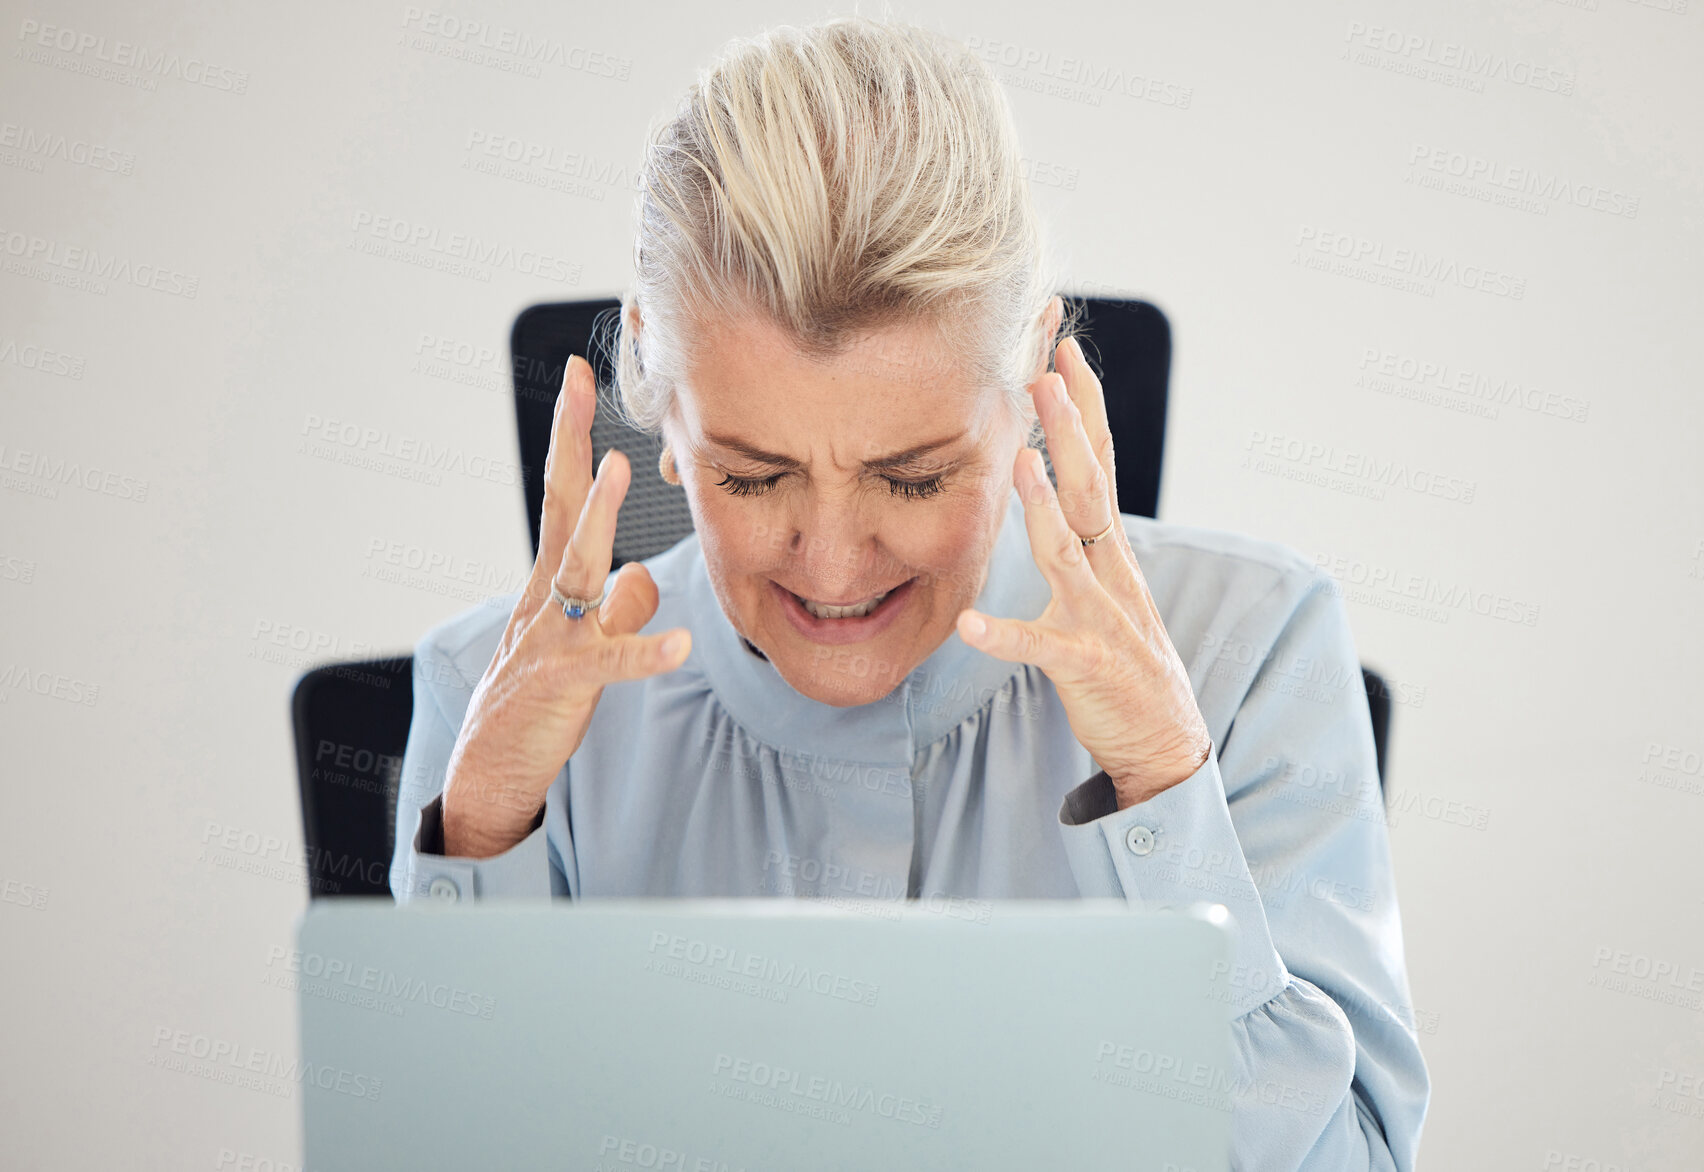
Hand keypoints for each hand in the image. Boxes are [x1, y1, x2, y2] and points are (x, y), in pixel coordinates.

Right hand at [440, 354, 691, 856]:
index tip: (578, 378)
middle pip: (559, 508)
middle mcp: (547, 596)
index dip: (572, 437)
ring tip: (619, 470)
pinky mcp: (561, 683)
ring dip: (597, 517)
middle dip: (568, 444)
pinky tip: (680, 643)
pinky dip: (643, 651)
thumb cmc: (539, 700)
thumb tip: (645, 574)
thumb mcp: (586, 644)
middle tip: (576, 385)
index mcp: (554, 581)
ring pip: (575, 567)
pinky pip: (608, 663)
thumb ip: (618, 608)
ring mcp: (550, 636)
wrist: (491, 769)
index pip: (565, 496)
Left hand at [956, 336, 1210, 808]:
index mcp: (1112, 551)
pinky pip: (1039, 647)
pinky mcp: (1084, 664)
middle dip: (1070, 430)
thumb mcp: (1106, 586)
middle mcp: (1111, 572)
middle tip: (1045, 373)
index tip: (1065, 353)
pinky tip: (972, 624)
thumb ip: (1082, 538)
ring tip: (1019, 463)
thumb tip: (1054, 484)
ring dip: (1043, 507)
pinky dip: (1005, 635)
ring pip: (1068, 553)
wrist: (1166, 741)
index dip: (1085, 408)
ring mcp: (1101, 617)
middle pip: (1091, 489)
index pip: (1101, 463)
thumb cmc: (1126, 661)